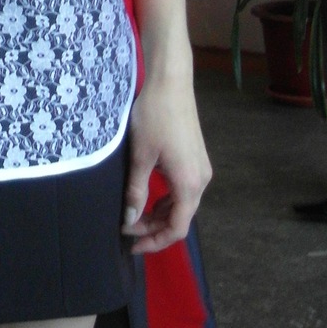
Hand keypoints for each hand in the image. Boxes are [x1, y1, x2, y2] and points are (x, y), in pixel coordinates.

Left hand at [121, 71, 211, 253]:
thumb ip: (136, 192)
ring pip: (182, 204)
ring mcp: (200, 168)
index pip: (177, 228)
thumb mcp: (140, 157)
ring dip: (159, 214)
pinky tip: (147, 196)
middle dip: (154, 228)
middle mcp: (200, 180)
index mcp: (189, 183)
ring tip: (133, 215)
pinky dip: (166, 199)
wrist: (171, 83)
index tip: (132, 245)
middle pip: (181, 218)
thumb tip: (130, 220)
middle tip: (126, 229)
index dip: (155, 241)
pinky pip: (182, 189)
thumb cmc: (154, 117)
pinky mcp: (195, 158)